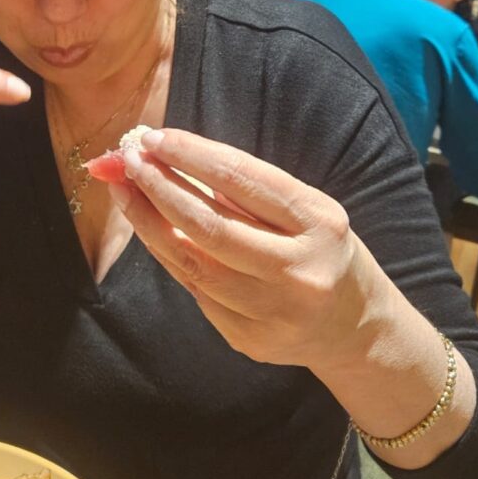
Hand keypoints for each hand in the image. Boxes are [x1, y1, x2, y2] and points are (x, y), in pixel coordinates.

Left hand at [106, 128, 383, 372]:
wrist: (352, 326)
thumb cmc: (318, 247)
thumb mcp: (303, 208)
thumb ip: (242, 186)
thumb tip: (165, 153)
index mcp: (318, 222)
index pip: (243, 179)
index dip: (192, 156)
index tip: (152, 137)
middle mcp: (300, 270)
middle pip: (211, 226)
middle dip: (160, 188)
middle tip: (127, 162)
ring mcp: (274, 312)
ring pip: (193, 264)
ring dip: (149, 223)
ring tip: (125, 192)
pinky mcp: (250, 341)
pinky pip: (197, 292)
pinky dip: (169, 256)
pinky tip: (151, 230)